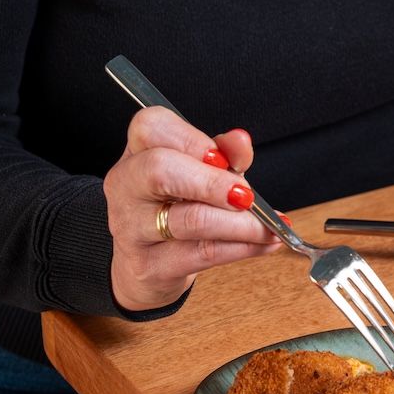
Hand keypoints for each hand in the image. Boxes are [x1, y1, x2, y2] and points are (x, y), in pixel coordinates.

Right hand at [103, 107, 279, 310]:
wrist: (147, 265)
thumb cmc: (178, 207)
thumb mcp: (201, 172)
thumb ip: (223, 152)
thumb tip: (240, 141)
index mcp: (137, 152)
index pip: (152, 126)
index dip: (194, 140)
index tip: (226, 158)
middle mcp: (126, 187)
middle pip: (160, 170)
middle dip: (214, 182)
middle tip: (246, 196)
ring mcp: (132, 228)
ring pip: (190, 220)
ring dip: (241, 223)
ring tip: (267, 226)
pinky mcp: (150, 266)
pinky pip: (203, 253)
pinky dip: (243, 247)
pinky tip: (265, 243)